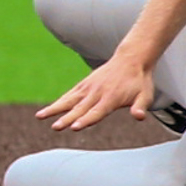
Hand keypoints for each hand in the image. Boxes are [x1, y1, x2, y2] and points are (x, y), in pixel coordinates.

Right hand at [35, 52, 155, 130]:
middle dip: (66, 118)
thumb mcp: (146, 95)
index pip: (96, 112)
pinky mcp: (85, 84)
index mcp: (111, 98)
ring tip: (40, 117)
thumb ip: (140, 106)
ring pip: (69, 100)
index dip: (85, 120)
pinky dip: (60, 101)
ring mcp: (89, 87)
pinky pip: (70, 94)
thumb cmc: (140, 81)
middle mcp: (97, 92)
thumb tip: (139, 117)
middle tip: (55, 127)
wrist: (131, 58)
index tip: (74, 127)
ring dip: (55, 109)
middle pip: (79, 108)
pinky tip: (50, 110)